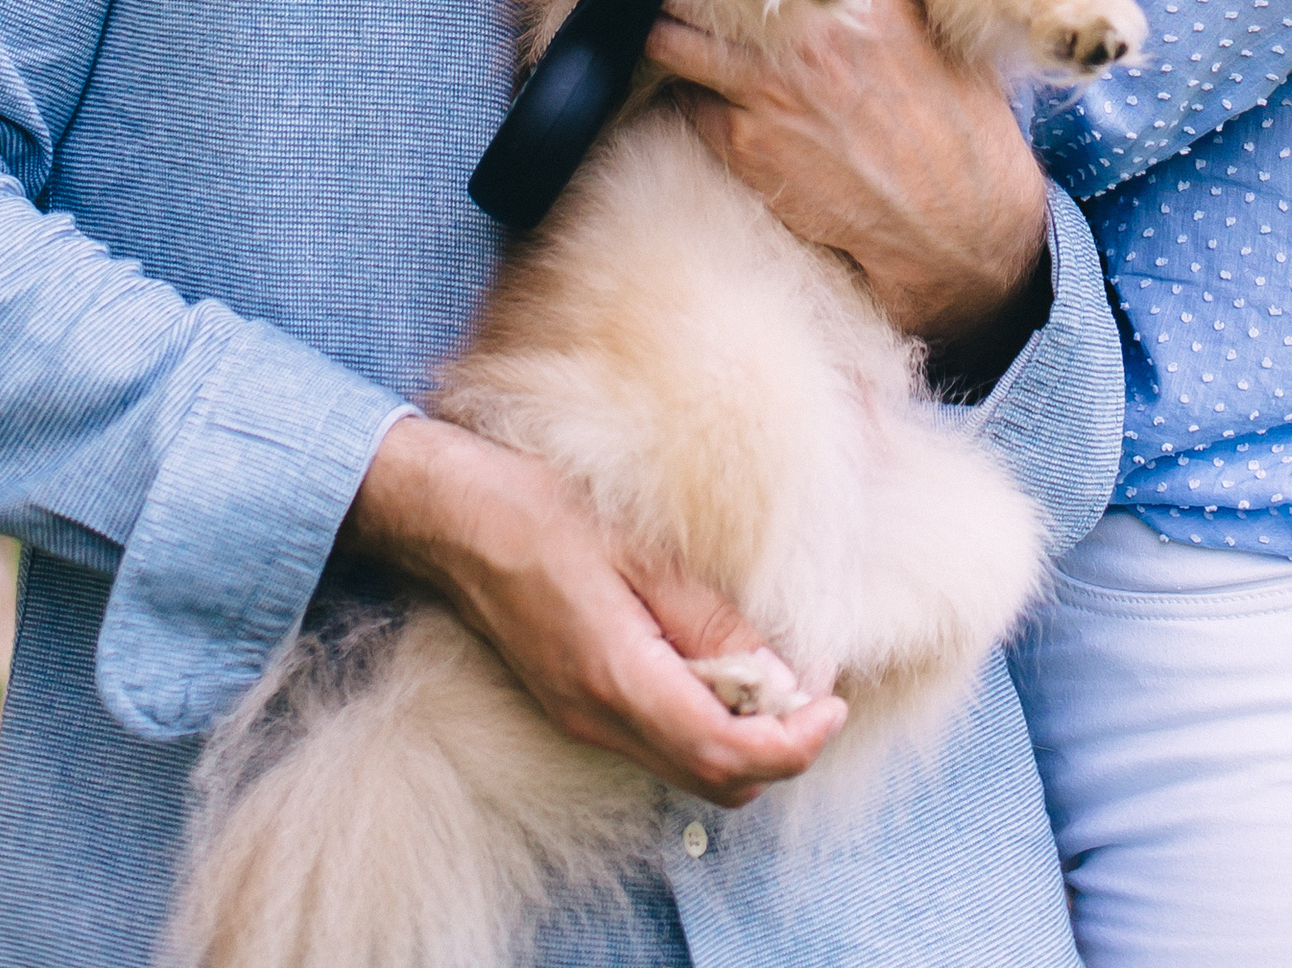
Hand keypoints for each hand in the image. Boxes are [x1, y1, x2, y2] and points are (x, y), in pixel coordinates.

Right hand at [346, 413, 845, 802]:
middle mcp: (597, 718)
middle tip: (816, 690)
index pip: (725, 755)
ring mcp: (582, 718)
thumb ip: (712, 619)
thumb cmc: (545, 512)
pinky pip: (657, 739)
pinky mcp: (576, 704)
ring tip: (774, 670)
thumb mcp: (643, 550)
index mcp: (616, 679)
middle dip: (777, 751)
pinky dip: (704, 720)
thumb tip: (781, 675)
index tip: (835, 704)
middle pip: (712, 779)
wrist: (456, 517)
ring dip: (743, 738)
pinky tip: (720, 663)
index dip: (793, 745)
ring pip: (686, 766)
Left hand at [578, 0, 1053, 383]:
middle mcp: (804, 21)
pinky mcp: (745, 141)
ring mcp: (768, 83)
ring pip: (667, 32)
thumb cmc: (950, 114)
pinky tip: (666, 74)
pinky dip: (678, 86)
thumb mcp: (918, 15)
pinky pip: (688, 102)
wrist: (958, 221)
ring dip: (624, 3)